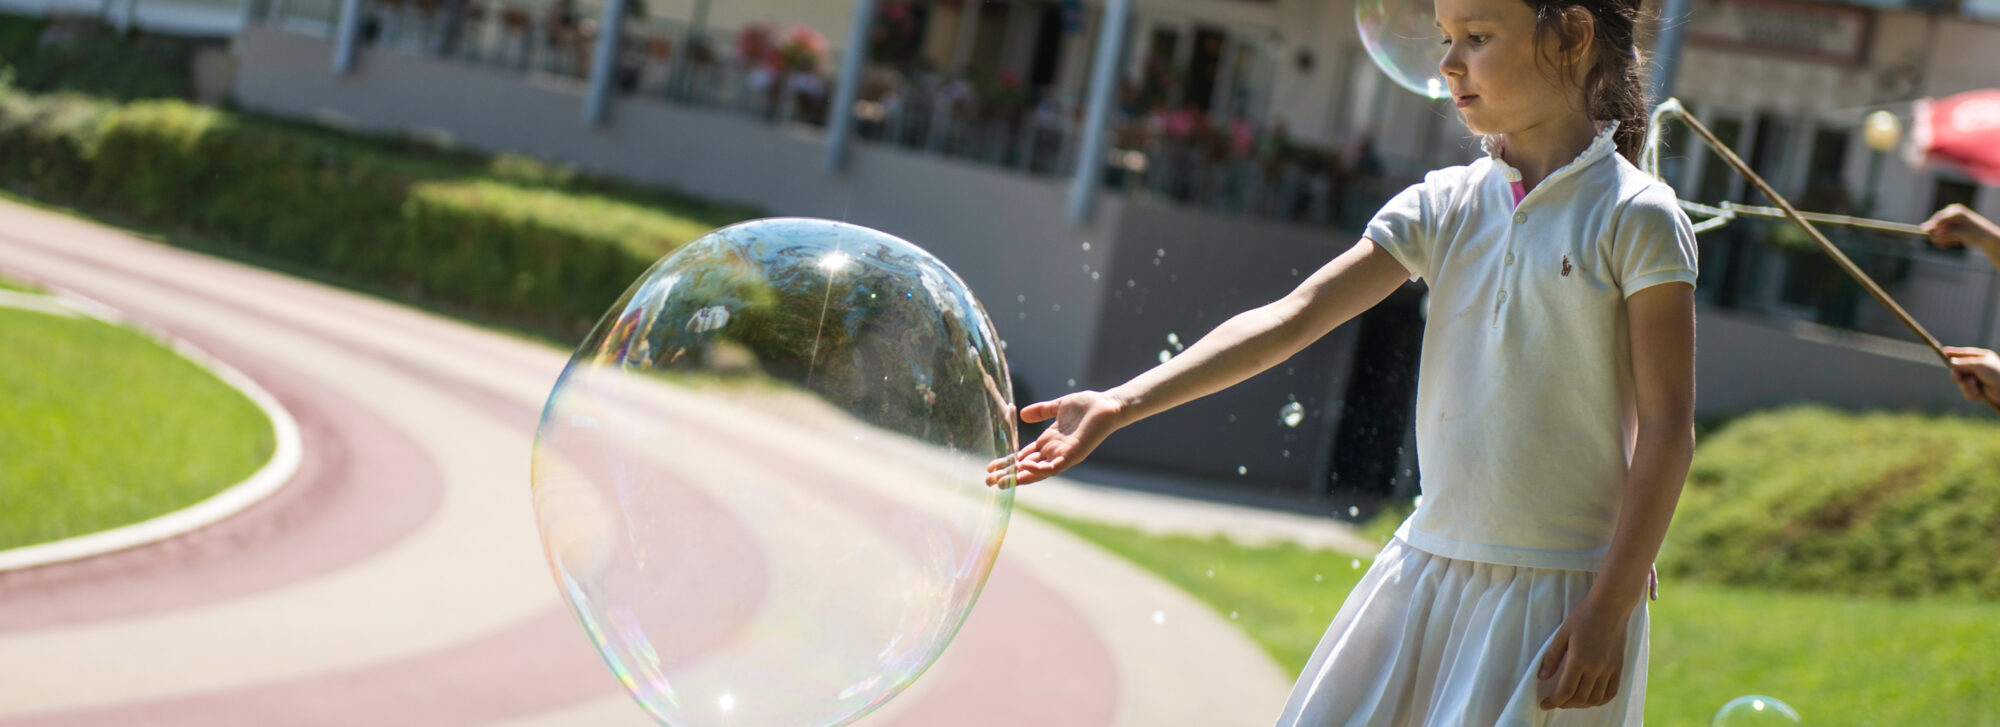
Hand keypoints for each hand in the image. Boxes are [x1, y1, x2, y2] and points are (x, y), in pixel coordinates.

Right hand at [984, 390, 1127, 486]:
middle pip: (1027, 467)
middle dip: (1008, 474)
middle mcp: (1054, 451)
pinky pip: (1055, 467)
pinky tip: (1026, 468)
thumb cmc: (1087, 405)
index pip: (1024, 456)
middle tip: (988, 482)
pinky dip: (1040, 470)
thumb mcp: (1058, 406)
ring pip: (1038, 472)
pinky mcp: (1074, 455)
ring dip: (1020, 477)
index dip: (1007, 462)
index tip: (990, 467)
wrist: (1108, 405)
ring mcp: (1064, 455)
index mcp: (1049, 441)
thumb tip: (1021, 413)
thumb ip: (1041, 411)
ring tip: (1002, 481)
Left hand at [1537, 594, 1633, 710]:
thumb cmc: (1584, 616)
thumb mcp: (1562, 633)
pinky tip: (1590, 698)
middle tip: (1554, 701)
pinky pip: (1611, 692)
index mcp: (1580, 659)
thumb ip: (1552, 657)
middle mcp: (1596, 668)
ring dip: (1581, 704)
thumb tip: (1542, 677)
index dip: (1553, 701)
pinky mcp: (1619, 667)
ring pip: (1595, 699)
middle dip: (1564, 704)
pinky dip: (1599, 700)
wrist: (1611, 606)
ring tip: (1570, 700)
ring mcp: (1610, 669)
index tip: (1544, 704)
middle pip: (1580, 698)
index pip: (1565, 691)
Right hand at [1920, 204, 1999, 255]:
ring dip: (1943, 238)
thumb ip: (1946, 233)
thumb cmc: (1975, 233)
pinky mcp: (1948, 224)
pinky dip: (1945, 239)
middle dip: (1938, 235)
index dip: (1931, 225)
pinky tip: (1953, 242)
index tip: (1922, 231)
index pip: (1939, 218)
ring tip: (1953, 243)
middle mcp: (1951, 212)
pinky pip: (1941, 232)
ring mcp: (1949, 217)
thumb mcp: (1960, 234)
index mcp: (1955, 211)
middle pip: (1936, 224)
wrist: (1984, 236)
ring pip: (1938, 230)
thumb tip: (1931, 234)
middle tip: (1942, 245)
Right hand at [1944, 346, 1999, 405]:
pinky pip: (1965, 392)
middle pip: (1958, 369)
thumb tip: (1951, 362)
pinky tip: (1978, 392)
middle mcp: (1977, 369)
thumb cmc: (1997, 373)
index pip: (1964, 354)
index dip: (1953, 353)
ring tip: (1974, 384)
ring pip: (1960, 382)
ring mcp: (1976, 380)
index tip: (1943, 351)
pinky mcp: (1977, 392)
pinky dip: (1970, 392)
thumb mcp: (1981, 365)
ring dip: (1965, 384)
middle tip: (1956, 376)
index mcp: (1981, 358)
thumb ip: (1965, 363)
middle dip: (1957, 374)